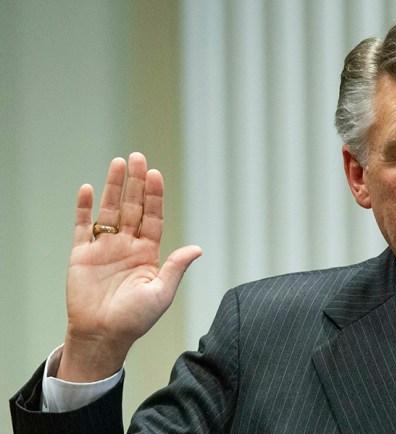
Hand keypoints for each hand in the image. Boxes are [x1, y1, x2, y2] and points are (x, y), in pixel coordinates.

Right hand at [57, 152, 201, 381]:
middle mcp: (127, 245)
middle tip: (138, 157)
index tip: (155, 175)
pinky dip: (84, 208)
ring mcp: (105, 248)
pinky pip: (83, 227)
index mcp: (148, 253)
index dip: (154, 196)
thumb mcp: (162, 293)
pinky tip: (88, 189)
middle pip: (132, 207)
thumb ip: (176, 267)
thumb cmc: (135, 319)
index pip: (153, 217)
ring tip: (118, 163)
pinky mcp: (82, 255)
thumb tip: (198, 248)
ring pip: (110, 210)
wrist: (103, 336)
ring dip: (114, 187)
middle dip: (136, 182)